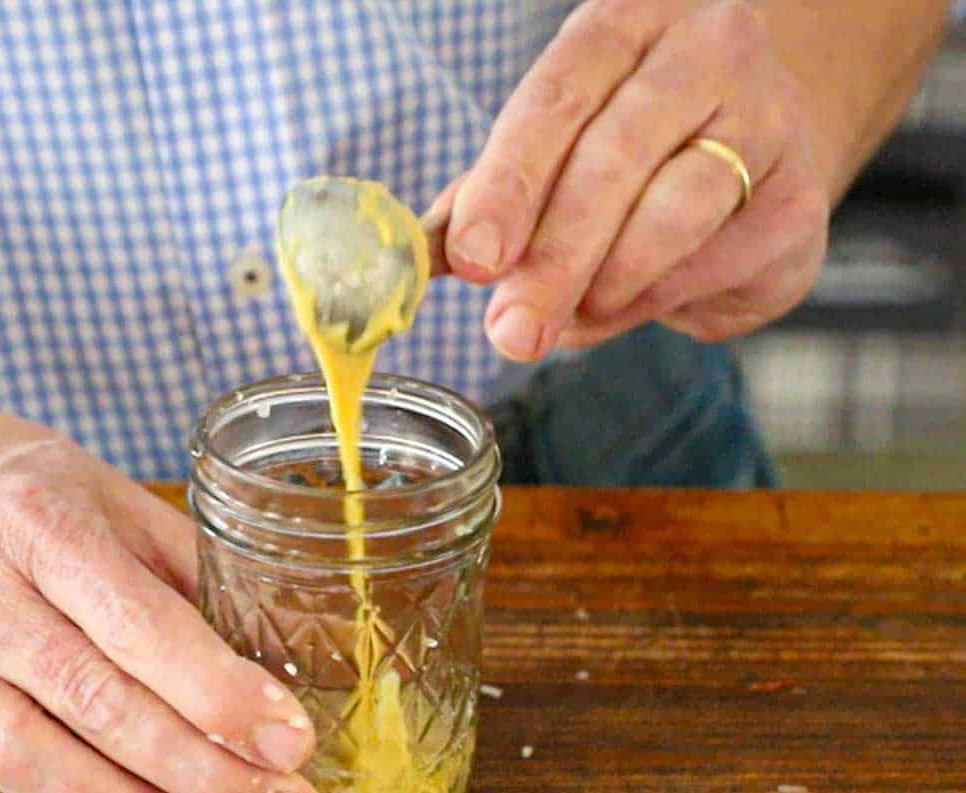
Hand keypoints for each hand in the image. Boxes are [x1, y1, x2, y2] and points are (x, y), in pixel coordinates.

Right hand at [0, 402, 320, 792]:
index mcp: (38, 519)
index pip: (139, 623)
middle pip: (96, 705)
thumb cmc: (5, 489)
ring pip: (25, 765)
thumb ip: (181, 569)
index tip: (290, 744)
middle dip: (204, 777)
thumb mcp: (102, 494)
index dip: (219, 692)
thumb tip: (267, 660)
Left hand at [433, 0, 830, 353]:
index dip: (508, 184)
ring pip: (673, 215)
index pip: (556, 99)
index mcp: (623, 24)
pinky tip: (627, 304)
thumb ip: (485, 200)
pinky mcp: (801, 199)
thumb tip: (420, 257)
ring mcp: (767, 119)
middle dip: (552, 261)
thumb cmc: (633, 147)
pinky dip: (655, 301)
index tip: (471, 261)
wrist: (760, 143)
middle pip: (615, 161)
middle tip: (510, 332)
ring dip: (606, 286)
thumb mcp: (551, 151)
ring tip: (569, 319)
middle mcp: (707, 51)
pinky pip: (713, 264)